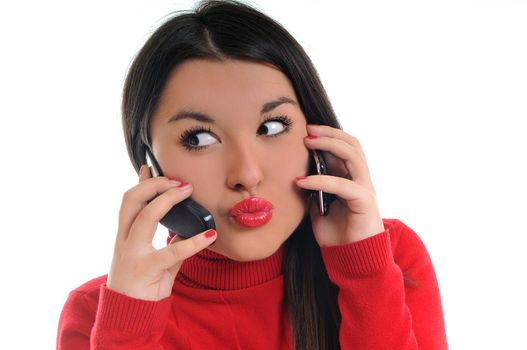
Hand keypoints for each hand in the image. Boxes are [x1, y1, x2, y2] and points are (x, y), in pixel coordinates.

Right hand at [106, 165, 216, 300]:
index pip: (129, 202)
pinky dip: (194, 241)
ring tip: (187, 192)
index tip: (149, 167)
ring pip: (145, 217)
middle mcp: (125, 240)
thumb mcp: (152, 257)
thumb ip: (167, 240)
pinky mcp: (147, 269)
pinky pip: (172, 251)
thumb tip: (183, 226)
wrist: (128, 315)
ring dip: (167, 200)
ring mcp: (133, 253)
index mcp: (125, 235)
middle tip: (176, 180)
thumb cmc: (140, 284)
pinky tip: (209, 234)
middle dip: (153, 185)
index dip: (140, 183)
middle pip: (131, 201)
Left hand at [295, 124, 384, 245]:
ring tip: (307, 142)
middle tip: (306, 129)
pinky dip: (321, 180)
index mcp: (351, 179)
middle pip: (351, 144)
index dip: (327, 135)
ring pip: (353, 156)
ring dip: (329, 145)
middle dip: (329, 133)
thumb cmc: (337, 236)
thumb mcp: (318, 210)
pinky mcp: (364, 201)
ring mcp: (365, 188)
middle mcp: (361, 180)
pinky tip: (302, 180)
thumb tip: (298, 178)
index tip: (305, 130)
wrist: (352, 260)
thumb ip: (313, 193)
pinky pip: (343, 185)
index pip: (344, 148)